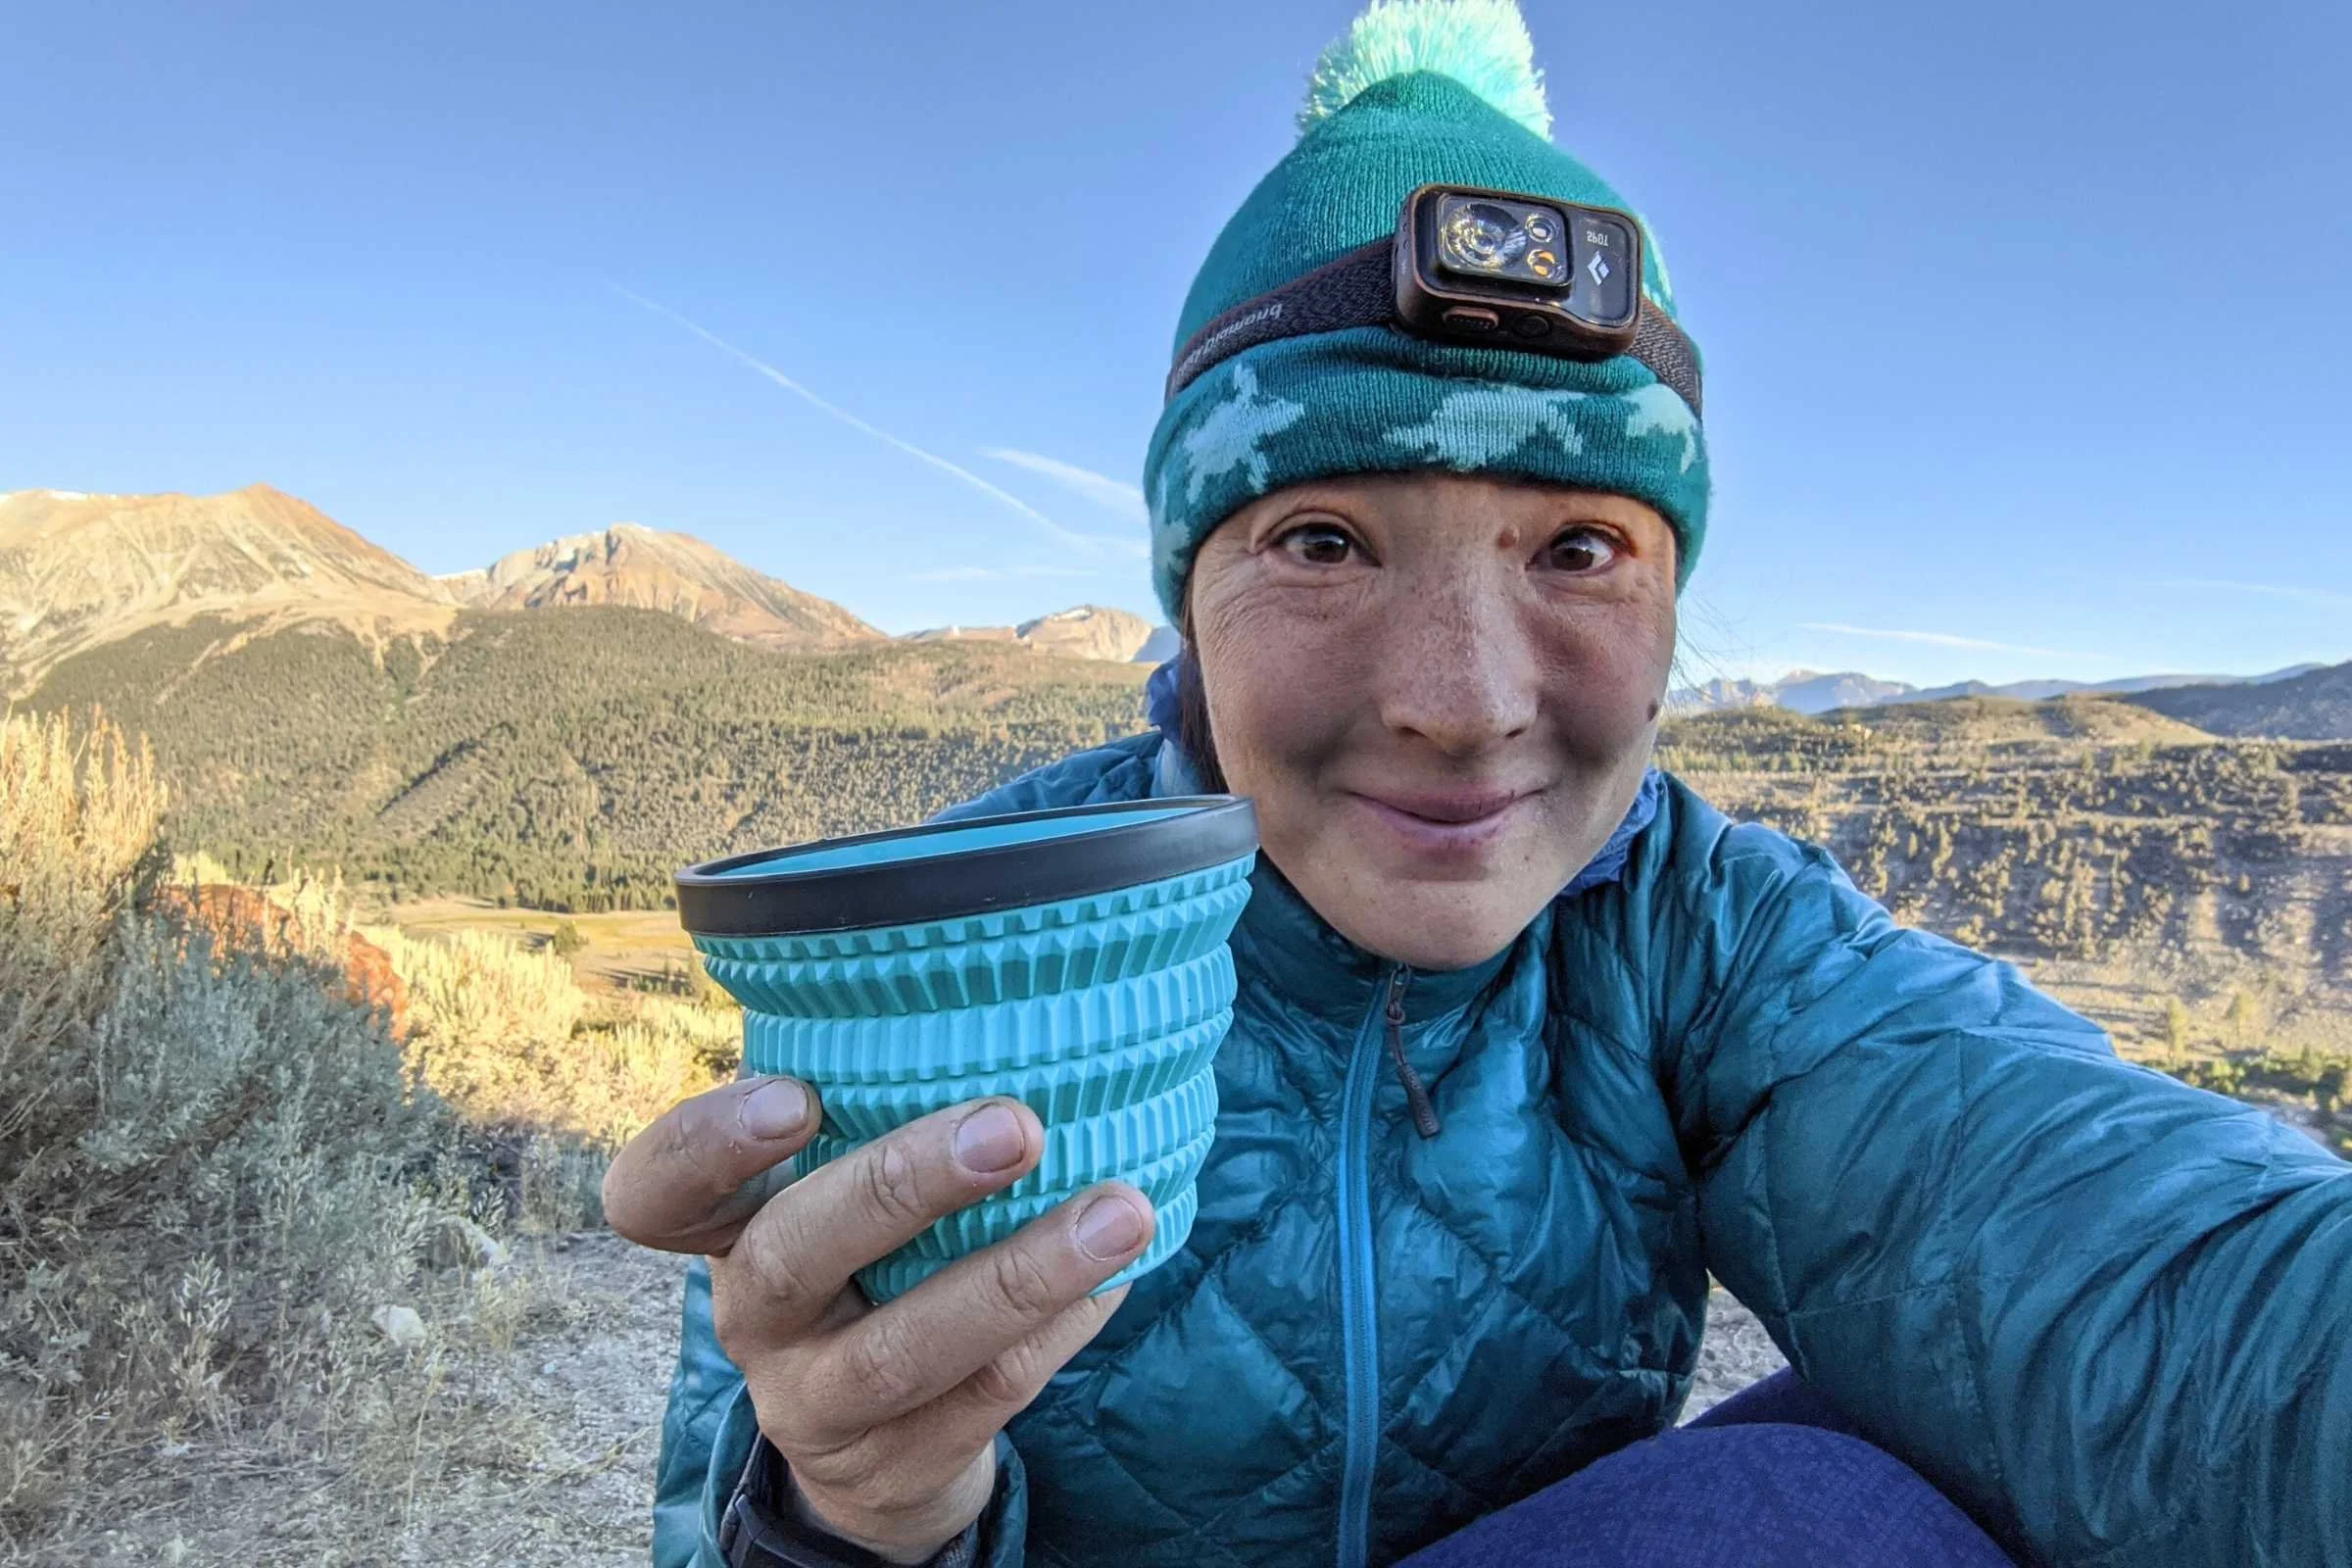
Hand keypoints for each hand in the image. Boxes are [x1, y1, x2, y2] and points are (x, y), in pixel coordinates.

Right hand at [603, 1075, 1154, 1562]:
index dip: (710, 1145)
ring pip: (903, 1349)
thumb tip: (1019, 1000)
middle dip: (902, 1187)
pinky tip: (1117, 1273)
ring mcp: (815, 1402)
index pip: (655, 1192)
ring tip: (1118, 1212)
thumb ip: (876, 1113)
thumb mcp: (840, 1192)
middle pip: (792, 1257)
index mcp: (726, 1229)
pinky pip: (984, 1394)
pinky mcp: (896, 1462)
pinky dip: (1059, 1329)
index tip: (798, 1096)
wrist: (879, 1448)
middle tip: (1015, 1127)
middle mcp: (752, 1316)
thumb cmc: (873, 1262)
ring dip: (1020, 1275)